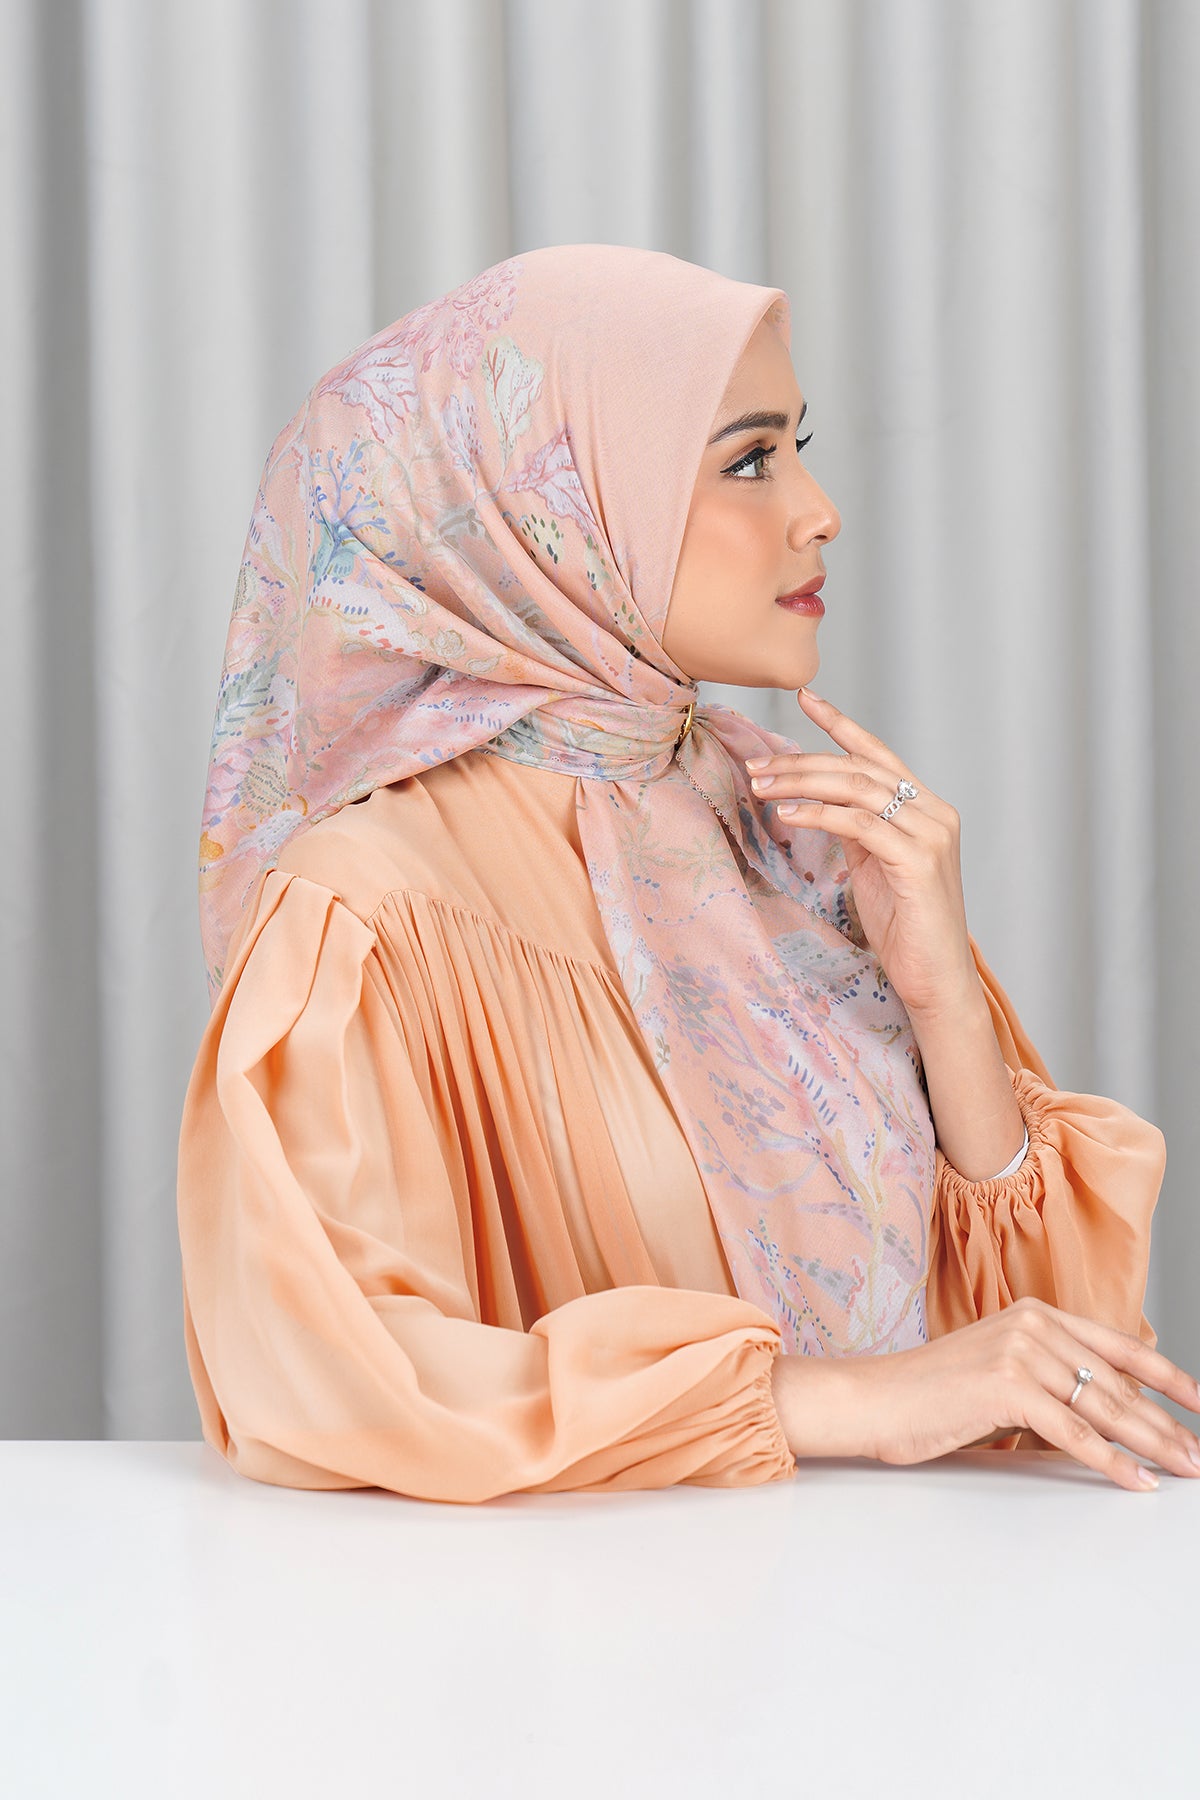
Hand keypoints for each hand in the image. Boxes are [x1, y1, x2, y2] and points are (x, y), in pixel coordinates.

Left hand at [746, 688, 973, 1017]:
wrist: (936, 979)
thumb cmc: (904, 925)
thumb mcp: (874, 865)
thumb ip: (858, 829)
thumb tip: (818, 802)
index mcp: (926, 809)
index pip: (878, 755)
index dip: (841, 724)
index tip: (804, 697)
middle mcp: (935, 813)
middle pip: (860, 769)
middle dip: (803, 761)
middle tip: (757, 764)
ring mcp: (931, 835)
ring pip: (859, 789)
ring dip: (803, 782)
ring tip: (761, 785)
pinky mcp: (919, 861)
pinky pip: (861, 824)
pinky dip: (821, 814)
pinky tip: (789, 814)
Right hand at [772, 1296, 1199, 1492]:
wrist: (874, 1398)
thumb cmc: (931, 1394)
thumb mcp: (1001, 1374)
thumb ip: (1050, 1382)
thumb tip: (1106, 1416)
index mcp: (1037, 1314)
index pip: (1120, 1346)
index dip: (1168, 1376)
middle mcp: (1034, 1324)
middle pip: (1118, 1384)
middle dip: (1165, 1425)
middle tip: (1197, 1456)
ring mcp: (1021, 1351)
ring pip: (1103, 1408)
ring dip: (1151, 1445)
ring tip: (1182, 1469)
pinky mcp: (1007, 1386)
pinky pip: (1073, 1433)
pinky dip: (1110, 1461)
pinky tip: (1135, 1480)